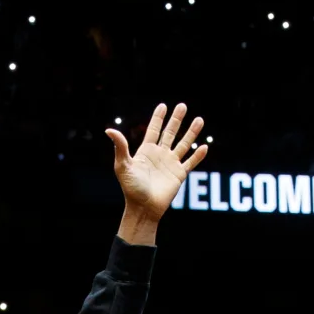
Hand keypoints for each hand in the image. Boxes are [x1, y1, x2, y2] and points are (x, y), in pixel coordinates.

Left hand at [106, 102, 207, 243]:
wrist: (143, 208)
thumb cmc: (131, 188)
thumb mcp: (123, 166)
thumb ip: (120, 147)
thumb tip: (109, 130)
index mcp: (146, 151)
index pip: (154, 130)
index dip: (158, 118)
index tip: (163, 106)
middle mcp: (160, 155)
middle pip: (170, 133)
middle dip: (176, 120)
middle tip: (182, 105)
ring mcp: (170, 164)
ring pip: (183, 144)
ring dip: (191, 132)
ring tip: (199, 119)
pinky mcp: (179, 175)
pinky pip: (191, 162)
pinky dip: (198, 155)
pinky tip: (204, 146)